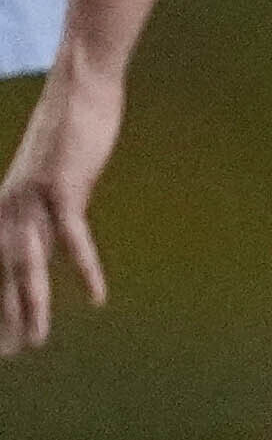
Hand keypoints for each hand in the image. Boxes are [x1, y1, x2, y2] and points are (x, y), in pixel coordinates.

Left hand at [0, 63, 122, 352]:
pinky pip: (72, 239)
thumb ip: (54, 198)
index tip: (1, 332)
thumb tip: (61, 223)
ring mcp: (31, 197)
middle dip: (4, 314)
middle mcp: (9, 204)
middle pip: (2, 271)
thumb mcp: (56, 169)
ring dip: (29, 305)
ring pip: (26, 264)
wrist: (80, 84)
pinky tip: (95, 298)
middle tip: (9, 355)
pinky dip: (84, 269)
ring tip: (35, 341)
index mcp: (6, 202)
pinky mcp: (62, 188)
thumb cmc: (74, 121)